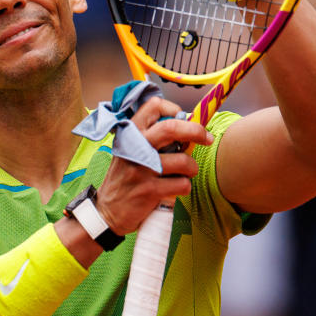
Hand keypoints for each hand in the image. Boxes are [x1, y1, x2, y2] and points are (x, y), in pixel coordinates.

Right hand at [94, 96, 212, 234]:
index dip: (174, 108)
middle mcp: (135, 148)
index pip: (153, 106)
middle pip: (172, 128)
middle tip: (207, 138)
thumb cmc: (125, 178)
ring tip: (185, 173)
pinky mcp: (149, 190)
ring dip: (191, 168)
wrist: (108, 210)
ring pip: (183, 161)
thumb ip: (150, 137)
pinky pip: (182, 184)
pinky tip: (174, 190)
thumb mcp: (130, 150)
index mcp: (130, 133)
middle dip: (196, 131)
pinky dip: (184, 187)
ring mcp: (142, 169)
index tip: (184, 118)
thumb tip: (185, 124)